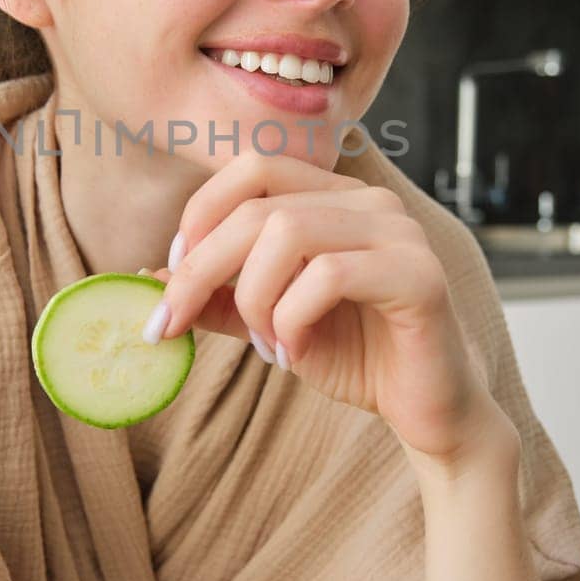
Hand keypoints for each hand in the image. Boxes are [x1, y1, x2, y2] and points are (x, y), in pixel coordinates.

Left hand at [147, 146, 515, 468]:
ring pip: (288, 231)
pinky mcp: (420, 276)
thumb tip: (148, 275)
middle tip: (175, 322)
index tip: (171, 276)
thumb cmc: (357, 357)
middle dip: (201, 267)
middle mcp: (371, 202)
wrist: (431, 413)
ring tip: (266, 345)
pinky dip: (292, 319)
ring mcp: (400, 233)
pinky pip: (329, 275)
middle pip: (259, 205)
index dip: (199, 216)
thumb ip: (219, 296)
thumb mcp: (269, 322)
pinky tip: (297, 354)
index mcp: (336, 197)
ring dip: (254, 298)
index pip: (251, 167)